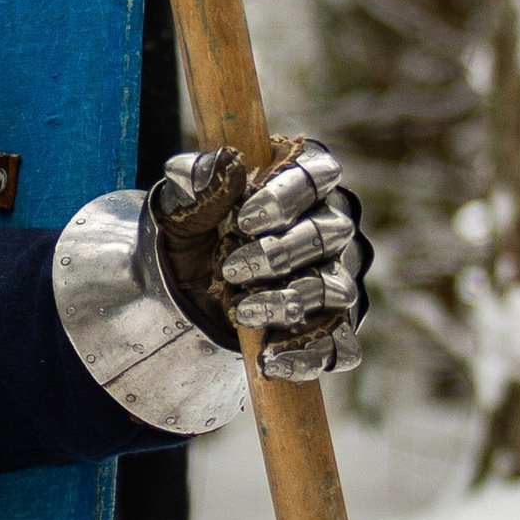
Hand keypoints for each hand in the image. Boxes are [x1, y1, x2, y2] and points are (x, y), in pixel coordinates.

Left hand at [153, 137, 366, 381]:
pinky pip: (340, 346)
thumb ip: (194, 180)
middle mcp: (328, 227)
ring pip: (336, 289)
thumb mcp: (179, 208)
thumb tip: (226, 160)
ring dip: (287, 302)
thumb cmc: (193, 236)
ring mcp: (335, 278)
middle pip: (330, 232)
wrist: (182, 297)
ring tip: (241, 311)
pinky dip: (307, 355)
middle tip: (231, 270)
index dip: (288, 195)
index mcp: (298, 183)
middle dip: (279, 254)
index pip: (320, 173)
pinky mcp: (332, 329)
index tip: (244, 220)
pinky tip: (269, 359)